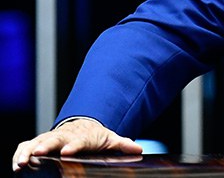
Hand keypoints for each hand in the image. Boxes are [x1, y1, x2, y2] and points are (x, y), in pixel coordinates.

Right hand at [12, 118, 142, 171]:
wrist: (83, 126)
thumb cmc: (96, 136)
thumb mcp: (110, 139)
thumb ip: (123, 144)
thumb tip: (138, 149)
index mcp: (83, 136)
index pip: (79, 141)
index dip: (73, 146)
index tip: (66, 152)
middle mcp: (64, 136)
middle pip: (54, 140)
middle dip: (46, 146)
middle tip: (38, 154)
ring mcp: (51, 139)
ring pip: (36, 142)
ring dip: (28, 152)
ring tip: (21, 163)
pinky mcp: (40, 143)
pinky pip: (26, 145)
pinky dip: (20, 153)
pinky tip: (17, 164)